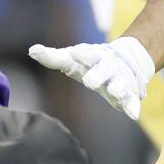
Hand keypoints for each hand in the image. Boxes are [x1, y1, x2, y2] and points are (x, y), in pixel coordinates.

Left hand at [28, 36, 154, 119]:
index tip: (75, 53)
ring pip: (119, 84)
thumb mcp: (72, 58)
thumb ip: (52, 57)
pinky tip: (132, 114)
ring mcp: (120, 80)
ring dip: (117, 88)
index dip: (82, 54)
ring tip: (114, 92)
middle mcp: (108, 67)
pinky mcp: (129, 94)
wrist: (126, 58)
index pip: (88, 54)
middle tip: (90, 82)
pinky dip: (132, 106)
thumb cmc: (90, 60)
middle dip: (98, 75)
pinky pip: (132, 100)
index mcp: (94, 56)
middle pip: (104, 70)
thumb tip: (31, 50)